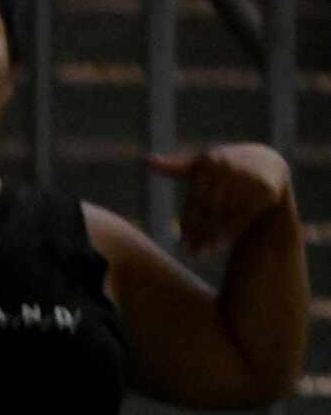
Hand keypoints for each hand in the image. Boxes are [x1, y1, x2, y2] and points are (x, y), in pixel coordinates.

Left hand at [148, 143, 292, 256]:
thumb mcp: (199, 165)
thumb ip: (175, 167)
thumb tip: (148, 160)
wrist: (267, 164)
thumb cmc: (225, 165)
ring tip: (198, 254)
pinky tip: (216, 247)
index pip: (194, 200)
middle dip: (198, 233)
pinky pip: (244, 216)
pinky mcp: (266, 192)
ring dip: (211, 237)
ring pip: (224, 215)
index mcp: (210, 160)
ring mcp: (249, 179)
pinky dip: (229, 234)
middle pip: (208, 211)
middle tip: (189, 253)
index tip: (181, 244)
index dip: (188, 224)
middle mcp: (229, 167)